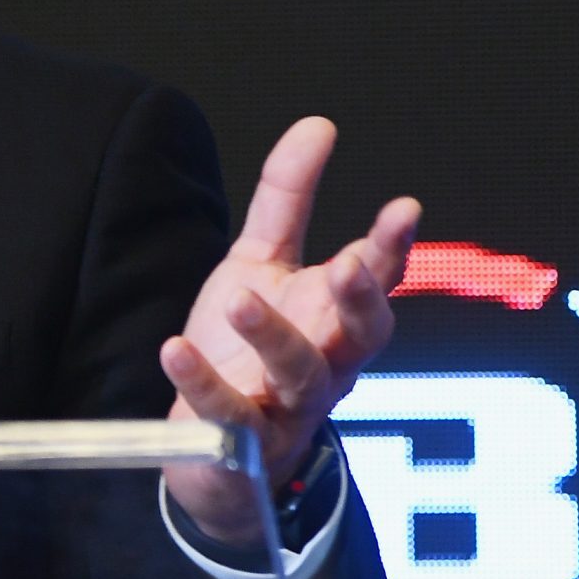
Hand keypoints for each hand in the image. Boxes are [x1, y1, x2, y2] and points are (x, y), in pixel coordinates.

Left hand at [161, 116, 419, 545]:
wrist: (218, 453)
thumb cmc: (248, 348)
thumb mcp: (261, 264)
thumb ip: (288, 199)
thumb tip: (319, 125)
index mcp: (336, 317)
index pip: (377, 280)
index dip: (392, 248)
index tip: (403, 208)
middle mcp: (328, 364)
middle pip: (362, 335)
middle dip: (361, 300)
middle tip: (349, 264)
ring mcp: (287, 407)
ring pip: (299, 376)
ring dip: (274, 337)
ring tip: (242, 299)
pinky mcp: (240, 442)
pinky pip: (227, 415)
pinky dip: (202, 385)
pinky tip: (175, 350)